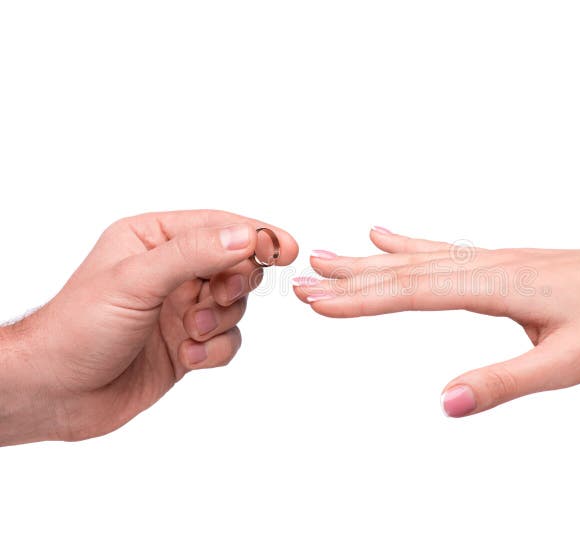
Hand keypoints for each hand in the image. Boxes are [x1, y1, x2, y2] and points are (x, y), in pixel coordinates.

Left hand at [0, 210, 297, 443]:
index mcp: (153, 238)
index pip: (218, 226)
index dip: (255, 235)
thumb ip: (193, 254)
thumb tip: (246, 236)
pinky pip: (227, 341)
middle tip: (217, 298)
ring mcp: (180, 308)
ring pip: (235, 306)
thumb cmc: (78, 327)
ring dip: (218, 322)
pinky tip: (186, 359)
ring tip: (188, 334)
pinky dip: (214, 351)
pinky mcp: (187, 345)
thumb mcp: (136, 280)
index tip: (286, 250)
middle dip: (233, 285)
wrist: (55, 392)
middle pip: (235, 265)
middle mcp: (170, 270)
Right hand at [293, 227, 579, 416]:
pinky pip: (444, 252)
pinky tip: (389, 235)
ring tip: (329, 255)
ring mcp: (496, 259)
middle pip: (407, 270)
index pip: (415, 292)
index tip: (316, 301)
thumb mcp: (566, 365)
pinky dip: (410, 245)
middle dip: (352, 279)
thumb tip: (445, 404)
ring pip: (421, 258)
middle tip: (300, 280)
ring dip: (371, 260)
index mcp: (500, 286)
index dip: (361, 299)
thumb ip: (503, 383)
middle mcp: (490, 265)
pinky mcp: (504, 263)